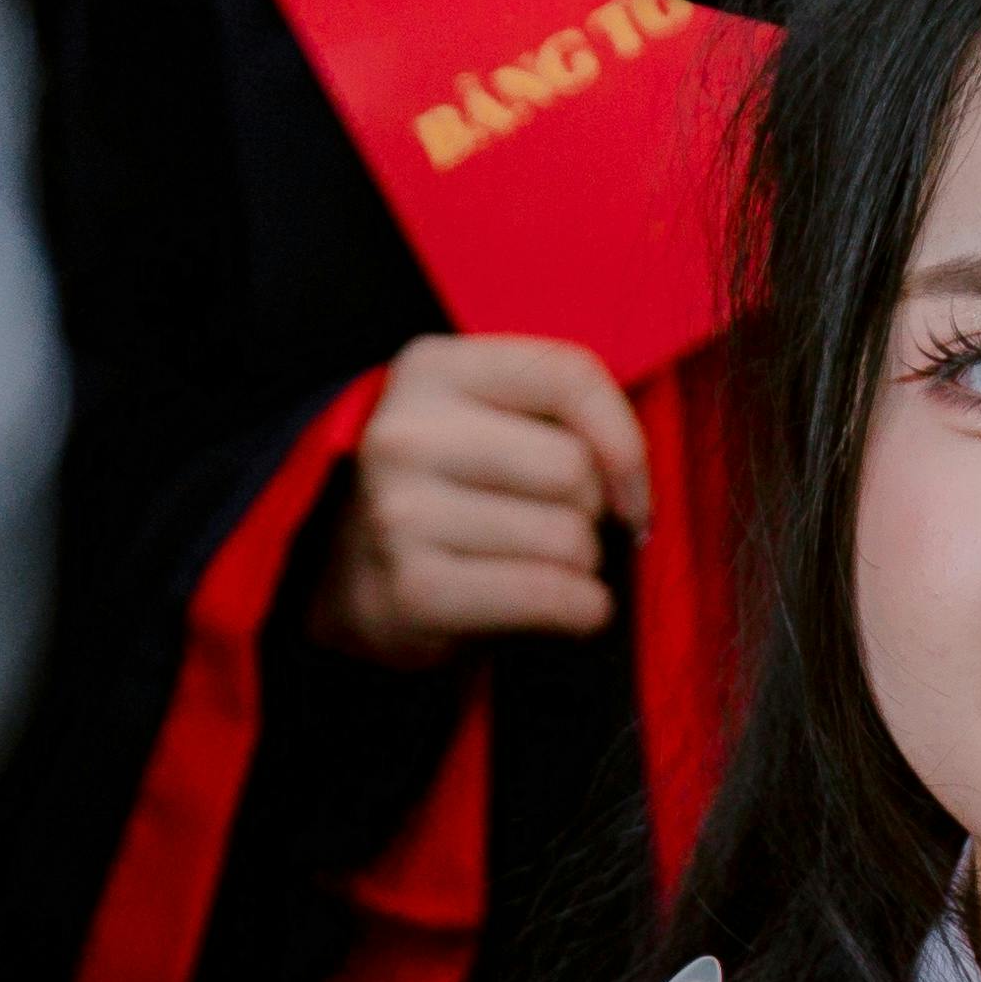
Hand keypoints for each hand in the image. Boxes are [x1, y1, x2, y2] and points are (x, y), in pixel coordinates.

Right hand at [311, 335, 651, 667]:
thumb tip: (634, 488)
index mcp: (432, 369)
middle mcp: (406, 433)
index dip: (627, 441)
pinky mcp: (412, 588)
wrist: (346, 575)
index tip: (629, 489)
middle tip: (558, 529)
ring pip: (569, 539)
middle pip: (575, 470)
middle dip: (591, 512)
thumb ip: (561, 414)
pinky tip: (565, 609)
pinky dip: (582, 611)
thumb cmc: (450, 491)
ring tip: (543, 567)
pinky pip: (550, 596)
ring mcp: (400, 512)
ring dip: (583, 568)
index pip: (570, 376)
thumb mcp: (488, 419)